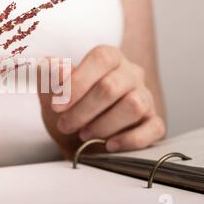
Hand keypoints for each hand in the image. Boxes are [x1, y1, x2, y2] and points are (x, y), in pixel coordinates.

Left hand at [38, 45, 164, 157]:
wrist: (76, 138)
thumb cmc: (67, 108)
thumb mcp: (50, 90)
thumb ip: (49, 74)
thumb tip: (58, 68)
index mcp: (108, 58)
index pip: (101, 59)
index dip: (77, 82)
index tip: (57, 106)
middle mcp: (131, 74)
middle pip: (111, 86)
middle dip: (82, 110)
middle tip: (65, 125)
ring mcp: (145, 97)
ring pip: (133, 106)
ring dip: (103, 125)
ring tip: (84, 134)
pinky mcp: (153, 122)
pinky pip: (154, 128)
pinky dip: (130, 139)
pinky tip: (109, 145)